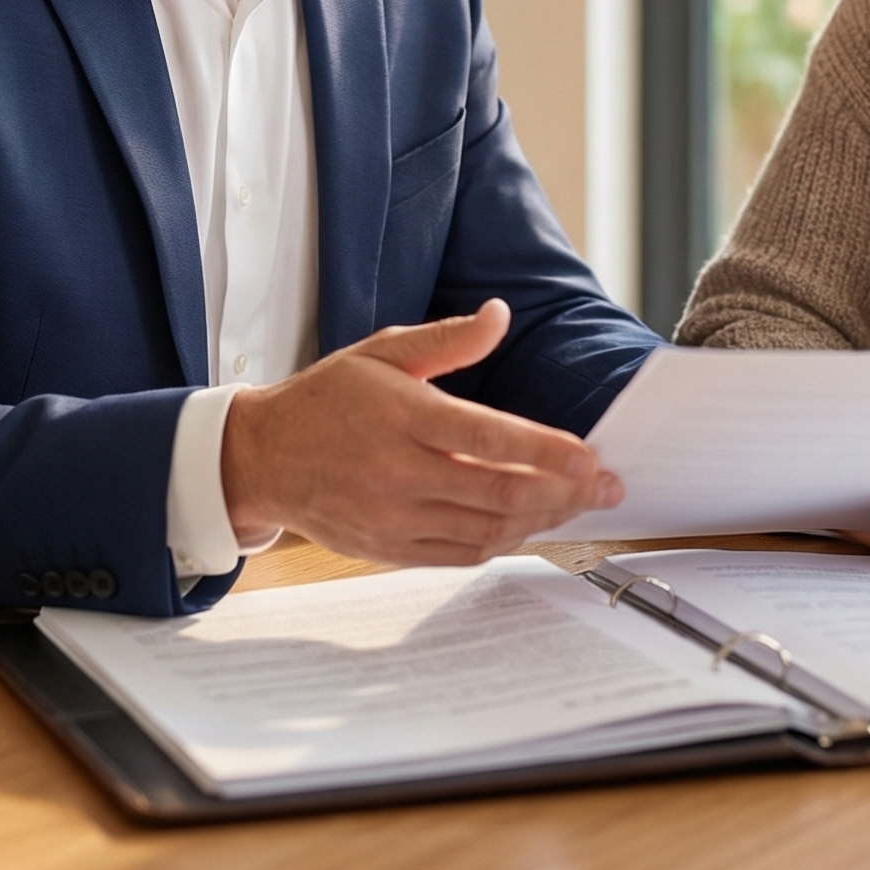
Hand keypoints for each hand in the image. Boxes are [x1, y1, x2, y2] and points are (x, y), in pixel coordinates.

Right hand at [219, 299, 623, 564]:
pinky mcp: (388, 548)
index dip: (547, 452)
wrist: (263, 456)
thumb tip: (500, 314)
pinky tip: (528, 524)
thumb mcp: (384, 351)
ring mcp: (393, 517)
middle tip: (607, 488)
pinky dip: (502, 542)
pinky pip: (459, 555)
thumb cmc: (328, 398)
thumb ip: (449, 338)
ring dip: (541, 520)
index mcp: (404, 417)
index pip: (490, 439)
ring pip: (486, 529)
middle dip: (565, 492)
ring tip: (578, 505)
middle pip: (499, 492)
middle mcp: (399, 472)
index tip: (591, 456)